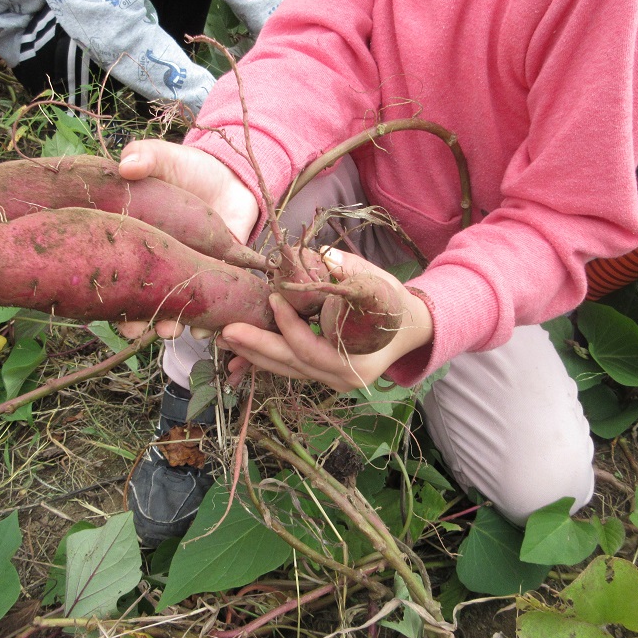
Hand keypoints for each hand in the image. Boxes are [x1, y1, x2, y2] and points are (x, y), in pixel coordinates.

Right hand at [114, 139, 259, 339]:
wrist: (230, 176)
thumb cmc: (186, 168)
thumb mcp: (163, 158)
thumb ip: (144, 158)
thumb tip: (127, 165)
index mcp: (137, 246)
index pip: (120, 282)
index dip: (118, 305)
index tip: (122, 319)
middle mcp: (160, 269)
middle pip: (148, 307)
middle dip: (150, 326)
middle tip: (157, 330)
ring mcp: (190, 277)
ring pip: (182, 313)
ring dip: (181, 326)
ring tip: (181, 332)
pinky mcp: (220, 277)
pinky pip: (216, 305)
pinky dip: (216, 318)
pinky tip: (214, 326)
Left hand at [216, 250, 433, 391]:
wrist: (409, 328)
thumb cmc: (393, 304)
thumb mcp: (377, 283)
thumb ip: (348, 271)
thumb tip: (322, 255)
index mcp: (357, 361)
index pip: (312, 349)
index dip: (289, 325)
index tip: (274, 298)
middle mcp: (342, 379)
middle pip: (292, 365)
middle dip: (257, 347)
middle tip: (228, 331)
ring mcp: (331, 381)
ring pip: (287, 370)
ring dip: (254, 354)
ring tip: (227, 339)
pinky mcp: (322, 375)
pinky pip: (290, 368)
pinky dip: (266, 358)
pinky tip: (240, 352)